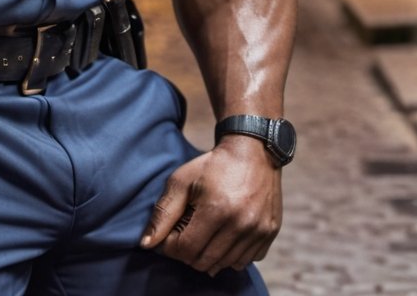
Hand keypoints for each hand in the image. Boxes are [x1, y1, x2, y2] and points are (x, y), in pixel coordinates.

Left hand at [139, 138, 281, 274]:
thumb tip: (146, 244)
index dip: (170, 246)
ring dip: (208, 256)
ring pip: (225, 265)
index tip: (168, 236)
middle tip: (184, 235)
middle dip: (187, 253)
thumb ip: (163, 212)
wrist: (253, 152)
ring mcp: (259, 232)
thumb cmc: (212, 165)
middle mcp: (241, 225)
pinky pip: (245, 261)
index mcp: (216, 209)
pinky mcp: (270, 235)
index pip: (186, 249)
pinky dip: (231, 255)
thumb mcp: (182, 180)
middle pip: (204, 262)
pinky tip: (224, 235)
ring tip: (203, 234)